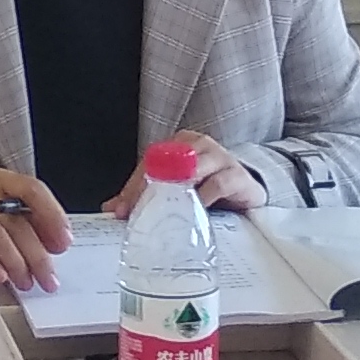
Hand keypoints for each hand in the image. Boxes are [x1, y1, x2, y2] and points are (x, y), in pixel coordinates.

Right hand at [0, 172, 73, 288]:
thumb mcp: (2, 216)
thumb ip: (28, 225)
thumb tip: (55, 245)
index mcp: (1, 181)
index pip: (33, 190)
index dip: (52, 216)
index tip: (63, 242)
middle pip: (17, 222)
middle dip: (37, 254)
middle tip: (47, 277)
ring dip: (16, 264)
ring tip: (25, 282)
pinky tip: (0, 277)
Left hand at [107, 132, 263, 215]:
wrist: (249, 190)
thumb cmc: (209, 187)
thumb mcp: (176, 189)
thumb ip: (145, 196)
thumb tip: (111, 209)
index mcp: (179, 145)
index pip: (149, 161)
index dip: (133, 187)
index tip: (120, 210)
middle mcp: (197, 146)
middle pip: (166, 164)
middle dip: (149, 190)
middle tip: (137, 214)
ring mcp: (219, 157)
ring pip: (190, 169)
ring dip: (174, 192)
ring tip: (162, 213)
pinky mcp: (237, 174)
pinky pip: (217, 184)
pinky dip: (203, 198)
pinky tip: (195, 212)